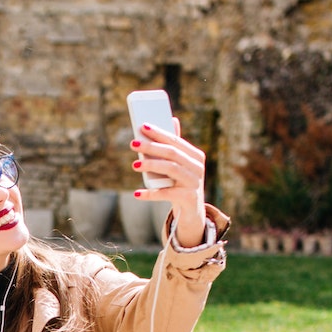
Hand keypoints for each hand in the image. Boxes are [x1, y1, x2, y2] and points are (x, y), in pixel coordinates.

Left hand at [132, 119, 212, 247]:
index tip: (142, 126)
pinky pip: (167, 194)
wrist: (191, 212)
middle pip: (172, 153)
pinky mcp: (189, 198)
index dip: (159, 133)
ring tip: (134, 164)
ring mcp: (195, 183)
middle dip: (152, 147)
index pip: (175, 141)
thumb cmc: (180, 184)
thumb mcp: (178, 165)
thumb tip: (172, 119)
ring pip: (171, 169)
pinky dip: (151, 194)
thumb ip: (174, 145)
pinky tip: (137, 193)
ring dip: (151, 165)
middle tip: (133, 143)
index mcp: (195, 156)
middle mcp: (198, 168)